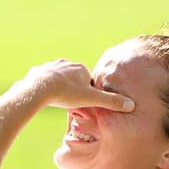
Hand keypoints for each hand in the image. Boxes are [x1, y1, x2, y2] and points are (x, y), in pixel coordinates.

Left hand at [20, 60, 134, 112]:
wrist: (38, 89)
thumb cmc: (66, 94)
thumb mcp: (92, 100)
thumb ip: (111, 102)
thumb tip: (131, 105)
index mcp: (80, 68)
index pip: (88, 81)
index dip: (86, 93)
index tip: (81, 102)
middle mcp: (65, 63)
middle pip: (73, 79)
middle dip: (72, 89)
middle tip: (68, 102)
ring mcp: (50, 66)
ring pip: (58, 78)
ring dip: (58, 87)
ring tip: (56, 99)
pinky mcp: (37, 71)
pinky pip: (43, 80)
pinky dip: (44, 87)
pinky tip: (43, 95)